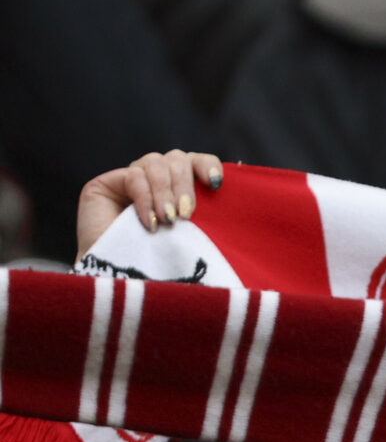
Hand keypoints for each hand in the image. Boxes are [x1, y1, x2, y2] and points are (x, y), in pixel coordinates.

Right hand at [75, 150, 223, 258]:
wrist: (124, 284)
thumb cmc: (164, 266)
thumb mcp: (192, 236)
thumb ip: (204, 213)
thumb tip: (224, 191)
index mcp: (179, 187)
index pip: (195, 160)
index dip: (207, 164)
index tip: (215, 184)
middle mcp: (155, 180)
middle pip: (176, 158)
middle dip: (185, 185)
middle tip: (186, 214)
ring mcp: (129, 180)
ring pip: (154, 162)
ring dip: (164, 192)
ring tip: (168, 220)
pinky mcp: (105, 184)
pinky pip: (133, 176)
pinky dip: (144, 199)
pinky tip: (149, 223)